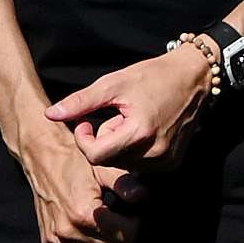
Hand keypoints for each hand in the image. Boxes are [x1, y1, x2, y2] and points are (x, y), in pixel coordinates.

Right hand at [16, 116, 141, 242]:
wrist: (42, 156)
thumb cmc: (74, 160)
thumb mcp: (104, 168)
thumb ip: (125, 184)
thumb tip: (144, 197)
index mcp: (85, 214)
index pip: (127, 236)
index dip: (135, 224)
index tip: (132, 213)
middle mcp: (69, 231)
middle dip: (123, 236)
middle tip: (120, 219)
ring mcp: (57, 240)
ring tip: (106, 229)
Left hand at [50, 41, 215, 167]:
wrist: (193, 77)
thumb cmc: (152, 76)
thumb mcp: (112, 84)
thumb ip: (81, 102)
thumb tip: (50, 115)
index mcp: (139, 132)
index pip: (95, 155)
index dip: (83, 140)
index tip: (86, 122)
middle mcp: (155, 153)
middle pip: (108, 161)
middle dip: (104, 140)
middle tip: (115, 117)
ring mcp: (166, 161)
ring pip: (122, 165)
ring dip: (119, 146)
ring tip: (131, 121)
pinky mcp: (173, 163)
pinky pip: (140, 166)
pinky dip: (134, 151)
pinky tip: (144, 130)